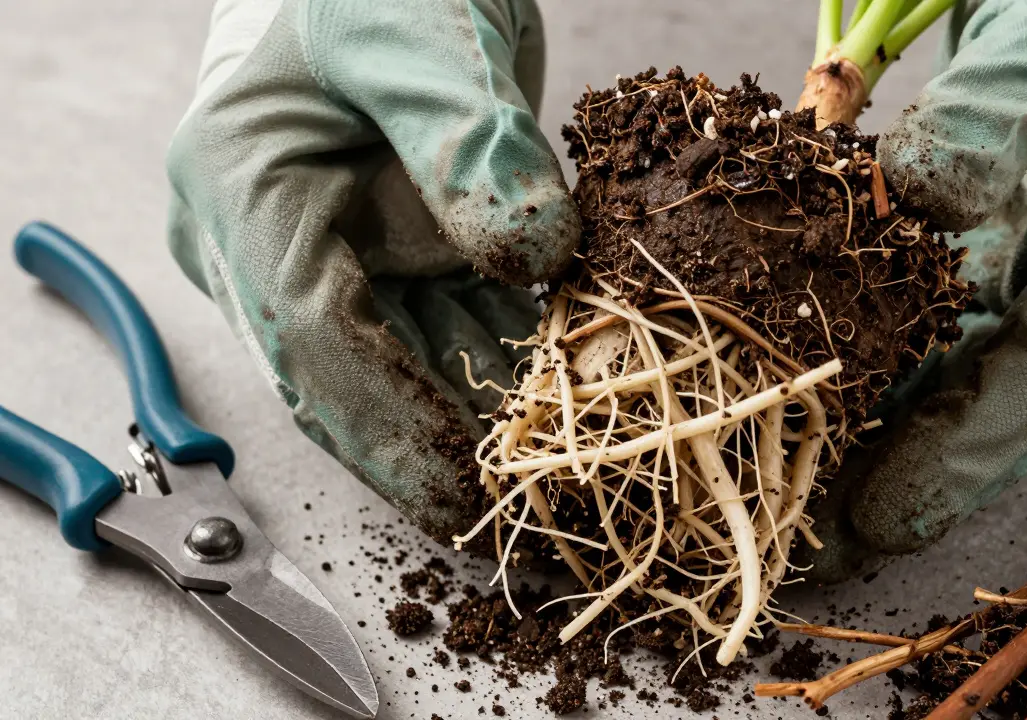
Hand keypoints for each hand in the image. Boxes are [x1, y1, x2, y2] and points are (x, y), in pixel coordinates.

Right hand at [167, 0, 577, 545]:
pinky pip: (461, 329)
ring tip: (576, 480)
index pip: (311, 340)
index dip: (393, 427)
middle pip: (360, 381)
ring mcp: (342, 258)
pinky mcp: (403, 256)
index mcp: (241, 193)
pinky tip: (583, 404)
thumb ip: (464, 135)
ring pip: (420, 368)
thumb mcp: (411, 27)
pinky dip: (520, 368)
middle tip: (539, 522)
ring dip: (496, 422)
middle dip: (449, 455)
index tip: (471, 492)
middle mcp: (278, 245)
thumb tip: (530, 253)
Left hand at [802, 0, 1026, 582]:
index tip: (883, 517)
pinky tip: (802, 420)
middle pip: (994, 407)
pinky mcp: (994, 270)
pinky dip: (872, 383)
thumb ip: (1009, 107)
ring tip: (789, 514)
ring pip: (956, 385)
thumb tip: (926, 195)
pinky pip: (931, 341)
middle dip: (907, 481)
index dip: (968, 450)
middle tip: (811, 551)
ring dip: (879, 447)